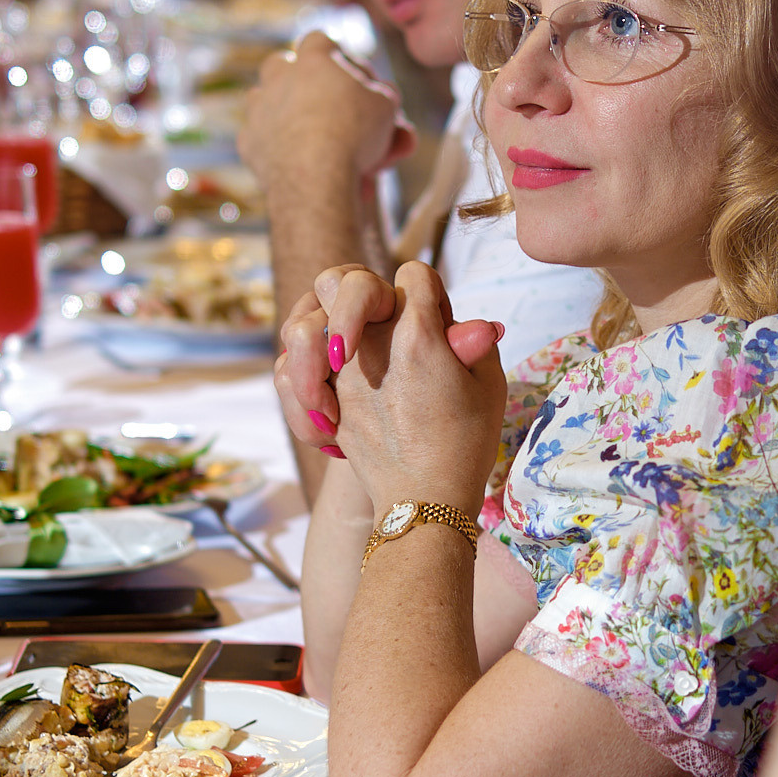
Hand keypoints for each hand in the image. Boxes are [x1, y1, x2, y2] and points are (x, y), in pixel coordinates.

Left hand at [238, 31, 416, 197]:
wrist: (316, 177)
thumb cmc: (355, 135)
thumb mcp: (385, 107)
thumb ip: (380, 95)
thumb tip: (382, 95)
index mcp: (313, 61)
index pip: (319, 41)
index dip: (335, 55)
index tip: (349, 76)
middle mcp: (279, 78)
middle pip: (279, 63)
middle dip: (294, 76)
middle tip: (315, 94)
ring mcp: (259, 109)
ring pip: (260, 97)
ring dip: (277, 107)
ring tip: (298, 127)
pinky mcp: (249, 142)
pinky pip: (256, 137)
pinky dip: (271, 145)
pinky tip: (290, 159)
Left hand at [274, 263, 503, 503]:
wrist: (424, 501)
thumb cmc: (464, 445)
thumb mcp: (489, 387)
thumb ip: (476, 343)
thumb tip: (473, 322)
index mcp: (418, 335)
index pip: (415, 275)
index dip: (428, 289)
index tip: (437, 319)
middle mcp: (373, 346)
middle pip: (350, 281)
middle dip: (364, 291)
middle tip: (381, 320)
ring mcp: (340, 374)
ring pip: (309, 318)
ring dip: (326, 326)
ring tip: (347, 348)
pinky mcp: (322, 401)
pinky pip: (288, 366)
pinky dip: (302, 367)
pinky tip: (328, 380)